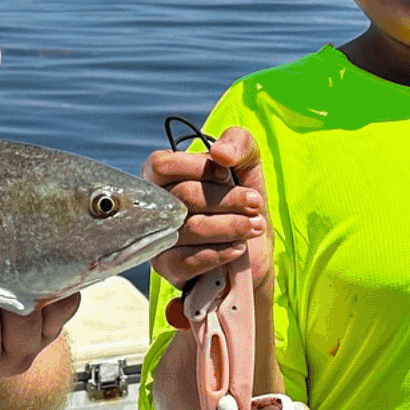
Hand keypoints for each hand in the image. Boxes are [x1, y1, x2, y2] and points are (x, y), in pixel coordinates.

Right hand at [142, 125, 271, 326]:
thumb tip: (220, 153)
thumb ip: (238, 143)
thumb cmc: (242, 201)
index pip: (162, 165)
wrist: (252, 251)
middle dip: (227, 199)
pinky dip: (220, 251)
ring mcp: (157, 238)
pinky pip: (189, 260)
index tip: (228, 174)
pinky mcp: (168, 267)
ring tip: (254, 225)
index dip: (199, 168)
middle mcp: (154, 205)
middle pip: (182, 196)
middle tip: (254, 203)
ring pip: (191, 228)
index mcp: (162, 175)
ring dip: (231, 225)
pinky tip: (239, 247)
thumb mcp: (247, 163)